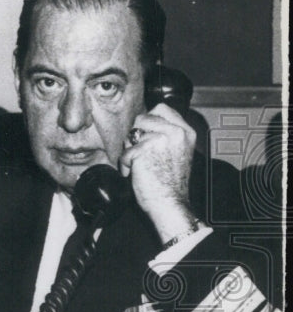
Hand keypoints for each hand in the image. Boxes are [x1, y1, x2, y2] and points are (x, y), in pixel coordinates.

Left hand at [118, 103, 197, 242]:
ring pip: (132, 134)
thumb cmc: (170, 183)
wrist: (170, 203)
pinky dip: (125, 164)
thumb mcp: (177, 151)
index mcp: (186, 132)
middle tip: (140, 152)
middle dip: (136, 135)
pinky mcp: (146, 149)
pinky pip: (125, 151)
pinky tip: (133, 173)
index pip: (162, 108)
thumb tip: (143, 122)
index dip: (148, 119)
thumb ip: (166, 134)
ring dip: (129, 150)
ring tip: (138, 164)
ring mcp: (161, 139)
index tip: (144, 134)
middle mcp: (176, 132)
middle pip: (143, 118)